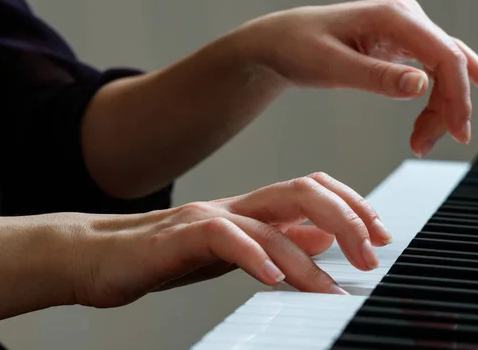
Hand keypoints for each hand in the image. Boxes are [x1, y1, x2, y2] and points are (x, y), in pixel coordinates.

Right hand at [72, 172, 389, 306]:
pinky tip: (273, 280)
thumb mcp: (233, 251)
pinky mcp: (178, 237)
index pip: (311, 189)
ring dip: (307, 257)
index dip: (352, 205)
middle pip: (301, 191)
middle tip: (371, 255)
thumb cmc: (164, 256)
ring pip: (268, 221)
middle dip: (345, 218)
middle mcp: (234, 205)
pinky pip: (223, 237)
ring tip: (330, 289)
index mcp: (250, 208)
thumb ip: (275, 241)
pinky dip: (253, 256)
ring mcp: (206, 217)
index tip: (380, 234)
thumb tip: (319, 240)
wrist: (96, 255)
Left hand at [238, 0, 477, 156]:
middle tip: (424, 146)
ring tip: (420, 142)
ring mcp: (406, 30)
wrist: (281, 43)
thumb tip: (421, 87)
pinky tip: (456, 111)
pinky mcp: (400, 45)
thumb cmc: (298, 48)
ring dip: (441, 108)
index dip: (457, 95)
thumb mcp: (331, 65)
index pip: (445, 55)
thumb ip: (375, 76)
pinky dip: (441, 96)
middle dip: (447, 108)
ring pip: (444, 70)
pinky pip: (433, 70)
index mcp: (393, 16)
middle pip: (450, 64)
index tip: (457, 132)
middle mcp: (406, 18)